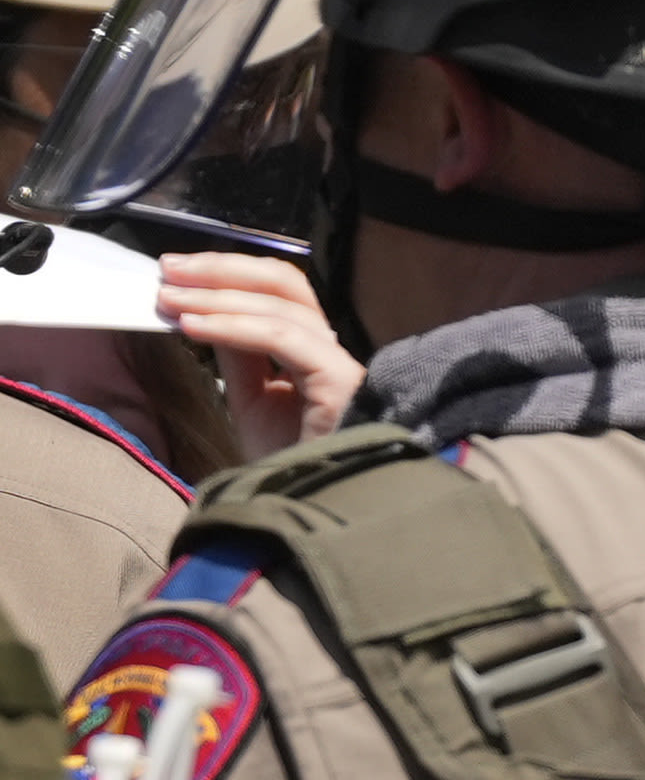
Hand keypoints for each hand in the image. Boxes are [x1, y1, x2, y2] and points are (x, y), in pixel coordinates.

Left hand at [155, 252, 361, 458]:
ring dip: (217, 297)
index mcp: (313, 354)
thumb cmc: (290, 468)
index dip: (228, 276)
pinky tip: (194, 326)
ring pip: (281, 306)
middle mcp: (331, 351)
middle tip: (169, 269)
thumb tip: (205, 310)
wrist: (316, 510)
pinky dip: (232, 326)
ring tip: (171, 298)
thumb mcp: (249, 402)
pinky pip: (280, 338)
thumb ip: (237, 357)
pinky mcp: (340, 381)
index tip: (176, 276)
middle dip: (223, 270)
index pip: (278, 294)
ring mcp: (339, 364)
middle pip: (286, 284)